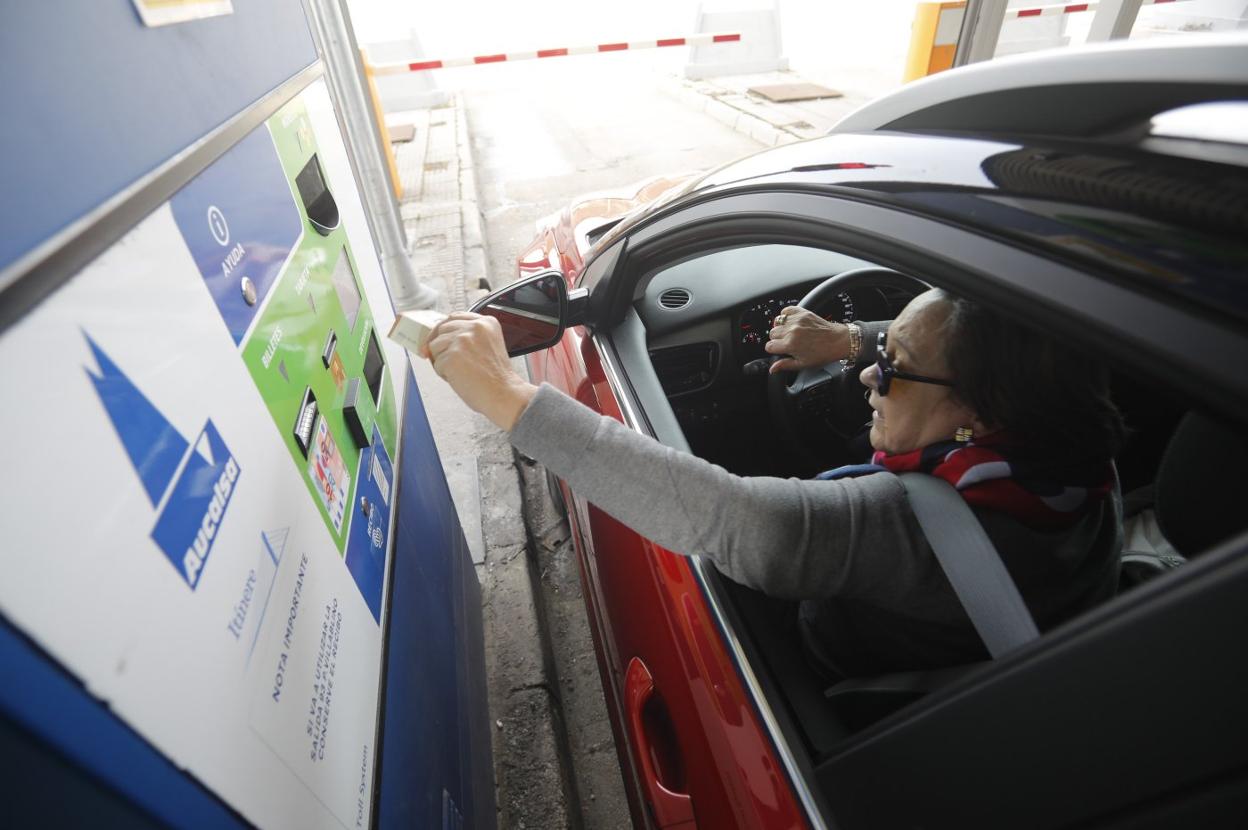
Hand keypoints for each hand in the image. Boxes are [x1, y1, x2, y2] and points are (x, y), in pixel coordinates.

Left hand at [420, 312, 536, 430]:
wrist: (503, 393)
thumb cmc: (497, 377)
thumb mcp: (489, 345)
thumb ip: (470, 336)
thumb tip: (441, 337)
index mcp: (486, 323)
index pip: (455, 317)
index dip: (444, 328)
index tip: (438, 337)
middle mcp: (474, 327)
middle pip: (441, 329)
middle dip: (439, 345)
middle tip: (445, 359)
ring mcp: (462, 340)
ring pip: (435, 346)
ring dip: (442, 360)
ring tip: (460, 371)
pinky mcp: (452, 356)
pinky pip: (436, 364)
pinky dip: (443, 374)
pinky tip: (459, 378)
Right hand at [764, 307, 850, 373]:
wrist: (837, 341)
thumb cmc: (823, 353)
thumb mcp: (803, 364)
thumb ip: (785, 365)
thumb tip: (772, 368)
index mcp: (790, 345)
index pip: (769, 346)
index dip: (773, 349)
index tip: (779, 350)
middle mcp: (791, 331)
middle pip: (772, 334)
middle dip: (777, 339)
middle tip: (787, 343)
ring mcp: (797, 320)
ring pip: (777, 322)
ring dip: (781, 328)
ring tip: (789, 333)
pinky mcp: (802, 313)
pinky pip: (786, 310)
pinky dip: (786, 315)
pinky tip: (791, 322)